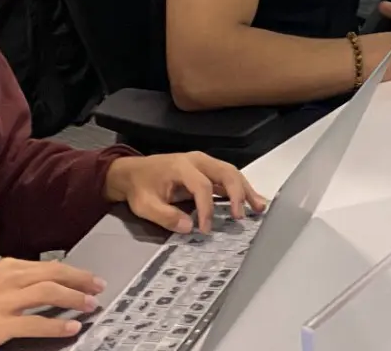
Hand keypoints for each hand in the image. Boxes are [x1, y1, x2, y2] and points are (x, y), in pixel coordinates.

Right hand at [0, 258, 105, 349]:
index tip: (89, 277)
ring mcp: (1, 302)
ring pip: (48, 293)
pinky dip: (57, 324)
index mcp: (3, 269)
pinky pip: (35, 322)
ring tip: (90, 305)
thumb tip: (38, 286)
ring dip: (75, 298)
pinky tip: (71, 328)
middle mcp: (4, 280)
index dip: (73, 271)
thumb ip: (10, 283)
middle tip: (99, 286)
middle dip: (80, 279)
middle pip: (53, 273)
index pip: (47, 265)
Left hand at [104, 152, 266, 233]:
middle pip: (225, 172)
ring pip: (231, 173)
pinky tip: (253, 201)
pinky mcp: (207, 170)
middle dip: (237, 194)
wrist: (132, 173)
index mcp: (181, 167)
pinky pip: (228, 177)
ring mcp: (204, 163)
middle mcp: (197, 161)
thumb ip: (165, 216)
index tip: (206, 229)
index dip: (207, 209)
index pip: (202, 186)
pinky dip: (242, 189)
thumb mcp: (144, 205)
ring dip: (246, 190)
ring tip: (259, 207)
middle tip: (241, 216)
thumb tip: (188, 227)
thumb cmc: (139, 187)